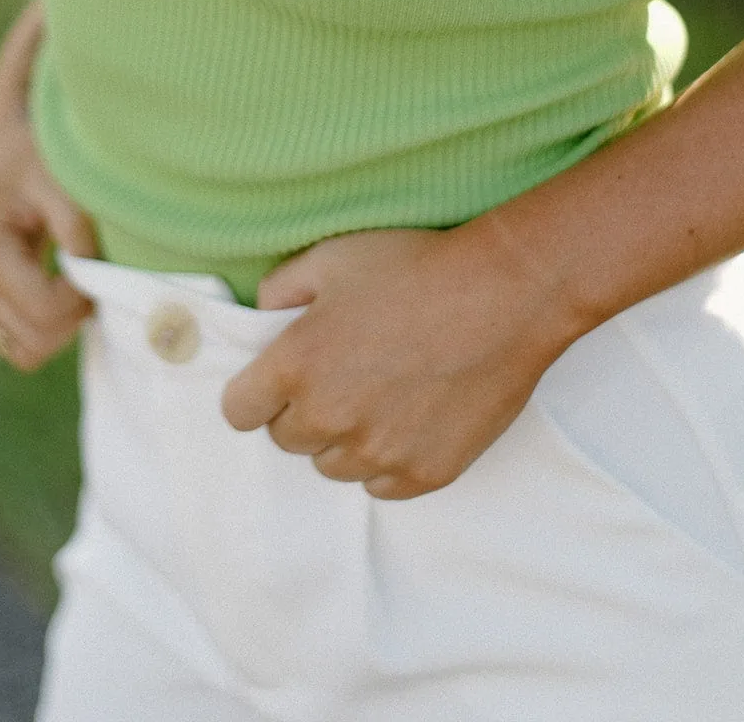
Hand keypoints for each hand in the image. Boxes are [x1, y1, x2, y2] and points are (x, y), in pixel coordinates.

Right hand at [0, 0, 99, 370]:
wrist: (16, 121)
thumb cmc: (41, 144)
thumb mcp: (62, 178)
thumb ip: (76, 229)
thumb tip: (91, 279)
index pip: (45, 316)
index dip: (84, 299)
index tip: (99, 258)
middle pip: (34, 344)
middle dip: (74, 313)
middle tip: (93, 264)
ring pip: (26, 348)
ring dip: (63, 320)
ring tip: (80, 269)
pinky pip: (21, 336)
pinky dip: (50, 322)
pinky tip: (68, 282)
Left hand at [220, 223, 578, 499]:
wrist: (505, 294)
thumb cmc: (415, 267)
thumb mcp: (332, 258)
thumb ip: (280, 291)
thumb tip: (262, 319)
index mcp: (295, 367)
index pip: (239, 411)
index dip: (257, 391)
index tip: (279, 379)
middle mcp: (328, 419)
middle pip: (287, 440)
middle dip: (304, 410)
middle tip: (343, 373)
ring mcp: (378, 453)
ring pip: (334, 467)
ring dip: (345, 439)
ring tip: (381, 394)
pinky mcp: (424, 474)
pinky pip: (381, 486)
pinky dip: (387, 461)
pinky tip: (409, 418)